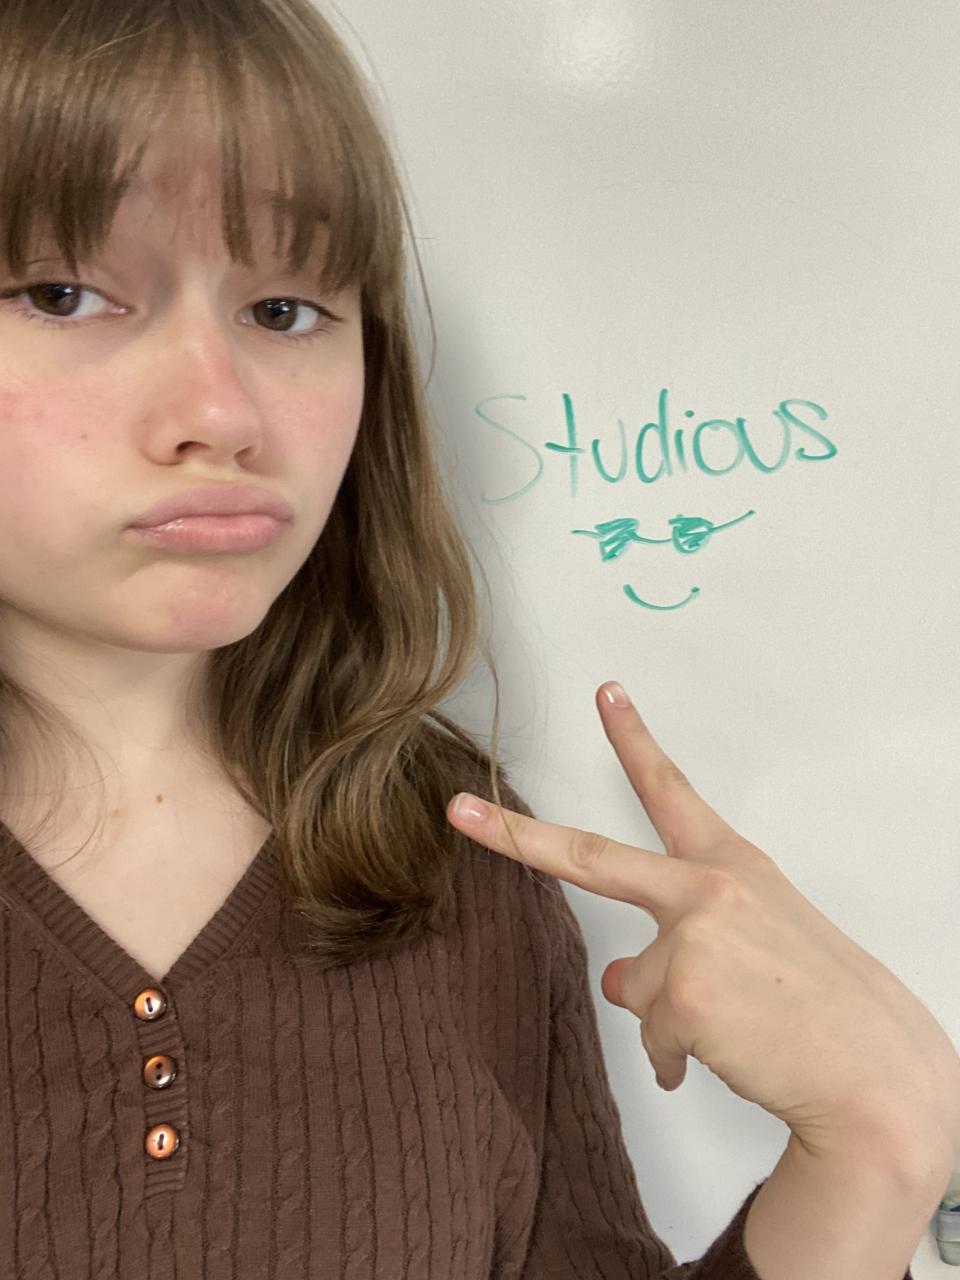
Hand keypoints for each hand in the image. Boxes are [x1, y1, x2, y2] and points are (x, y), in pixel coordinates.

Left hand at [446, 681, 959, 1163]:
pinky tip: (728, 1056)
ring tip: (735, 1026)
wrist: (876, 1072)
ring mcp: (689, 936)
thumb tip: (614, 974)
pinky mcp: (678, 992)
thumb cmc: (826, 1005)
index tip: (605, 697)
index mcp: (731, 866)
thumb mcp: (758, 943)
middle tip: (460, 813)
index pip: (672, 791)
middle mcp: (705, 889)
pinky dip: (679, 1059)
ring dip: (668, 1017)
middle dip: (515, 836)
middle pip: (590, 857)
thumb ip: (683, 939)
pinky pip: (652, 1037)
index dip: (635, 740)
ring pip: (632, 984)